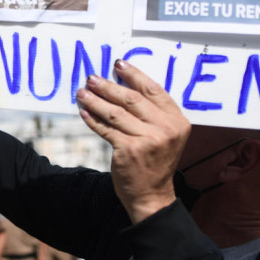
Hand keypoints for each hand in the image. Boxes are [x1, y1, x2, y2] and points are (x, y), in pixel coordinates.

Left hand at [75, 59, 188, 223]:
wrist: (152, 194)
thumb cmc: (155, 161)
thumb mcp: (165, 136)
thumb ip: (152, 114)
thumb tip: (124, 86)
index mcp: (177, 121)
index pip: (154, 90)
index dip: (134, 75)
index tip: (118, 64)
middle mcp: (165, 129)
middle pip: (132, 99)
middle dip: (109, 86)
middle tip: (92, 78)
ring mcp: (148, 140)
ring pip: (116, 113)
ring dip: (96, 101)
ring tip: (82, 92)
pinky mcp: (129, 150)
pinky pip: (106, 129)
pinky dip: (93, 120)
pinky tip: (84, 112)